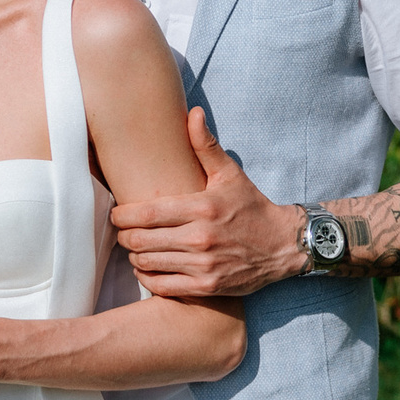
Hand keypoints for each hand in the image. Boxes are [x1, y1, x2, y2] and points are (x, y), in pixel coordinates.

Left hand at [112, 107, 308, 298]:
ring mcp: (203, 265)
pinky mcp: (206, 286)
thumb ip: (205, 146)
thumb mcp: (230, 174)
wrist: (283, 245)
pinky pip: (161, 287)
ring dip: (134, 257)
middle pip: (140, 240)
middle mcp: (200, 237)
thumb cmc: (252, 207)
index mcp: (202, 207)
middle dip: (123, 237)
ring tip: (135, 249)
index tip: (116, 215)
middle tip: (122, 233)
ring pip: (147, 264)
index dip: (121, 216)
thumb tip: (192, 113)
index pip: (146, 213)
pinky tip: (147, 269)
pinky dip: (147, 278)